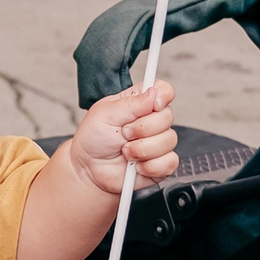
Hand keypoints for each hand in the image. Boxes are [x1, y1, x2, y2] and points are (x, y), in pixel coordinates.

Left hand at [68, 81, 180, 196]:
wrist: (90, 169)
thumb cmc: (94, 139)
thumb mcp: (105, 114)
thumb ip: (131, 104)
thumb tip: (153, 93)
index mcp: (139, 103)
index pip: (164, 90)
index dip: (163, 96)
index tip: (154, 105)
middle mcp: (152, 120)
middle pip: (168, 116)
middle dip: (143, 129)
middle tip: (124, 134)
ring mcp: (158, 142)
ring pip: (169, 140)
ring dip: (142, 149)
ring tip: (125, 151)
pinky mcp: (161, 163)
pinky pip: (169, 162)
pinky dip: (149, 166)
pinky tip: (136, 165)